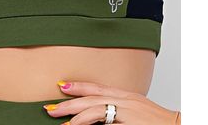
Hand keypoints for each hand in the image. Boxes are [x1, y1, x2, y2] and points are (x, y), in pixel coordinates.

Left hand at [43, 80, 178, 124]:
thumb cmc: (157, 121)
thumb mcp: (135, 111)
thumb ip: (118, 110)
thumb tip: (101, 116)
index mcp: (125, 94)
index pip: (97, 87)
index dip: (78, 86)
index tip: (61, 86)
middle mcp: (125, 99)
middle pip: (92, 97)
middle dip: (69, 103)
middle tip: (50, 107)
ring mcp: (128, 110)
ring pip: (96, 109)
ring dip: (76, 115)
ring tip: (60, 120)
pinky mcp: (131, 122)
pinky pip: (106, 122)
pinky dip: (91, 124)